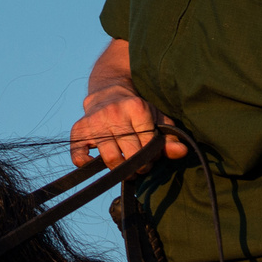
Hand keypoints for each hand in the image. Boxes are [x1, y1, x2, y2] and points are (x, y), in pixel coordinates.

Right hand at [69, 86, 187, 169]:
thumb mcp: (155, 119)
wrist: (107, 91)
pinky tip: (96, 161)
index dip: (152, 156)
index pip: (148, 144)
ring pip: (109, 158)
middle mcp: (114, 113)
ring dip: (119, 170)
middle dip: (138, 166)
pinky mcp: (79, 129)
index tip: (151, 157)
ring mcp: (95, 121)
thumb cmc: (135, 110)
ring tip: (125, 168)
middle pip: (130, 154)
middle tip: (140, 167)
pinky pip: (79, 154)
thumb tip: (182, 151)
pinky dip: (86, 163)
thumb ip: (170, 137)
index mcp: (136, 108)